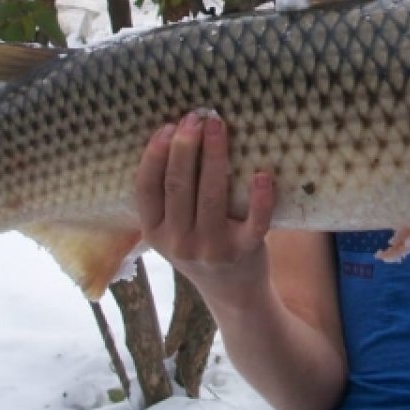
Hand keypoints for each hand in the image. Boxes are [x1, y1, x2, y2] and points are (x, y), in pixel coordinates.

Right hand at [135, 111, 274, 296]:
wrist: (234, 293)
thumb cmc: (201, 246)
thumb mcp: (172, 230)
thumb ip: (170, 197)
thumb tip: (176, 136)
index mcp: (154, 232)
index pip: (147, 189)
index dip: (154, 155)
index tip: (167, 127)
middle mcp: (179, 242)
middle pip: (178, 186)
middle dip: (185, 147)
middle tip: (195, 117)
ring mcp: (211, 249)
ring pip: (211, 195)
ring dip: (215, 156)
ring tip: (217, 126)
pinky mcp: (244, 251)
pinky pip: (254, 222)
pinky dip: (260, 199)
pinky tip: (262, 174)